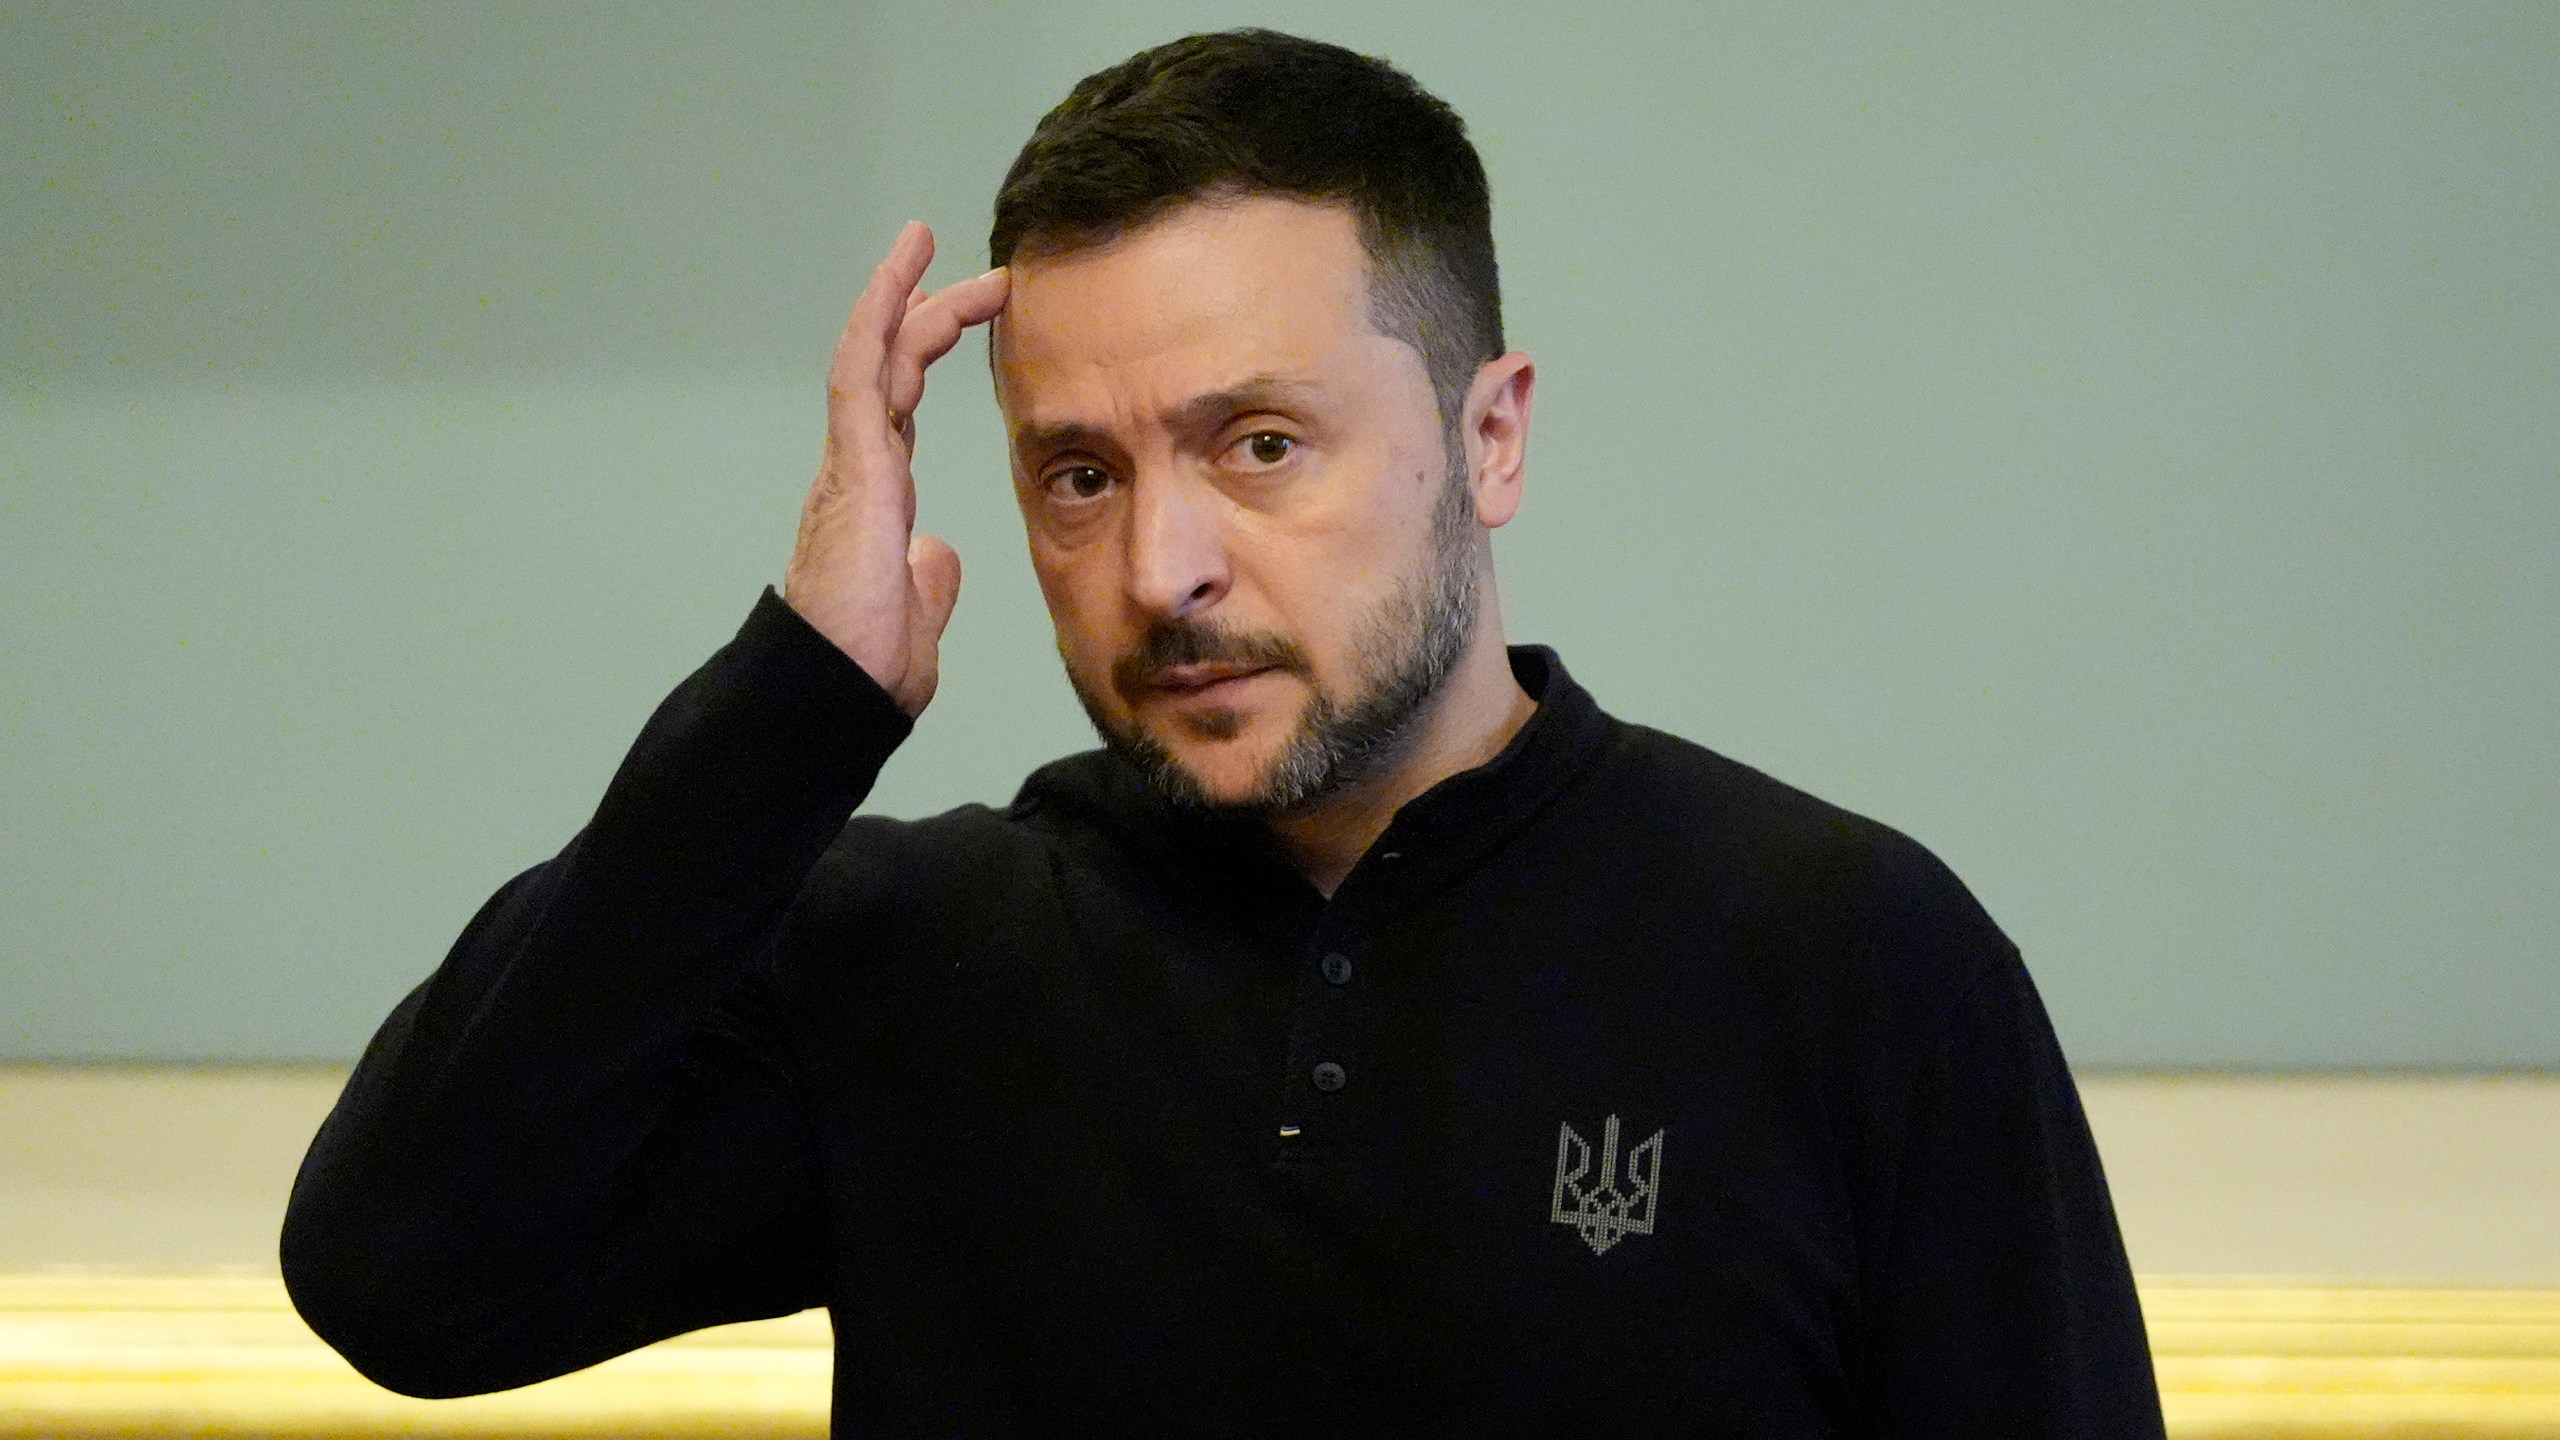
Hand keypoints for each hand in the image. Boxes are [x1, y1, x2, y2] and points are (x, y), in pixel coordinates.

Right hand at [784, 222, 1008, 716]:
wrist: (836, 695)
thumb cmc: (865, 671)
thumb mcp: (917, 619)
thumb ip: (928, 582)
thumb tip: (937, 556)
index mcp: (875, 501)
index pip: (900, 408)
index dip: (930, 357)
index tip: (974, 320)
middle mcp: (856, 471)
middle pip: (890, 370)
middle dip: (932, 313)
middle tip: (986, 275)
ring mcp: (848, 465)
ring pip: (870, 357)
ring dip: (904, 297)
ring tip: (930, 243)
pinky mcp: (850, 467)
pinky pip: (859, 373)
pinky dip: (879, 318)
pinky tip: (903, 274)